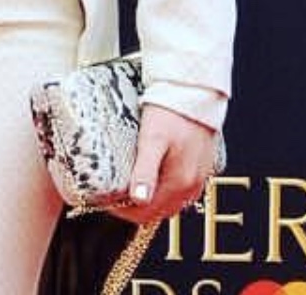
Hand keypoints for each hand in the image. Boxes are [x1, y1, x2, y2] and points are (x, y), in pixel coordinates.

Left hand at [107, 103, 216, 224]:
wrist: (194, 91)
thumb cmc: (172, 111)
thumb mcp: (152, 139)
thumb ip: (146, 171)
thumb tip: (139, 199)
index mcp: (180, 182)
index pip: (148, 214)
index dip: (124, 211)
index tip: (106, 202)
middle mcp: (192, 186)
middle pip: (159, 211)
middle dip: (135, 209)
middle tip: (114, 196)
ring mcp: (198, 178)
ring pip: (170, 202)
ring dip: (150, 201)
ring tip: (129, 188)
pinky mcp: (200, 168)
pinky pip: (180, 190)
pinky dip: (163, 191)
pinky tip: (152, 179)